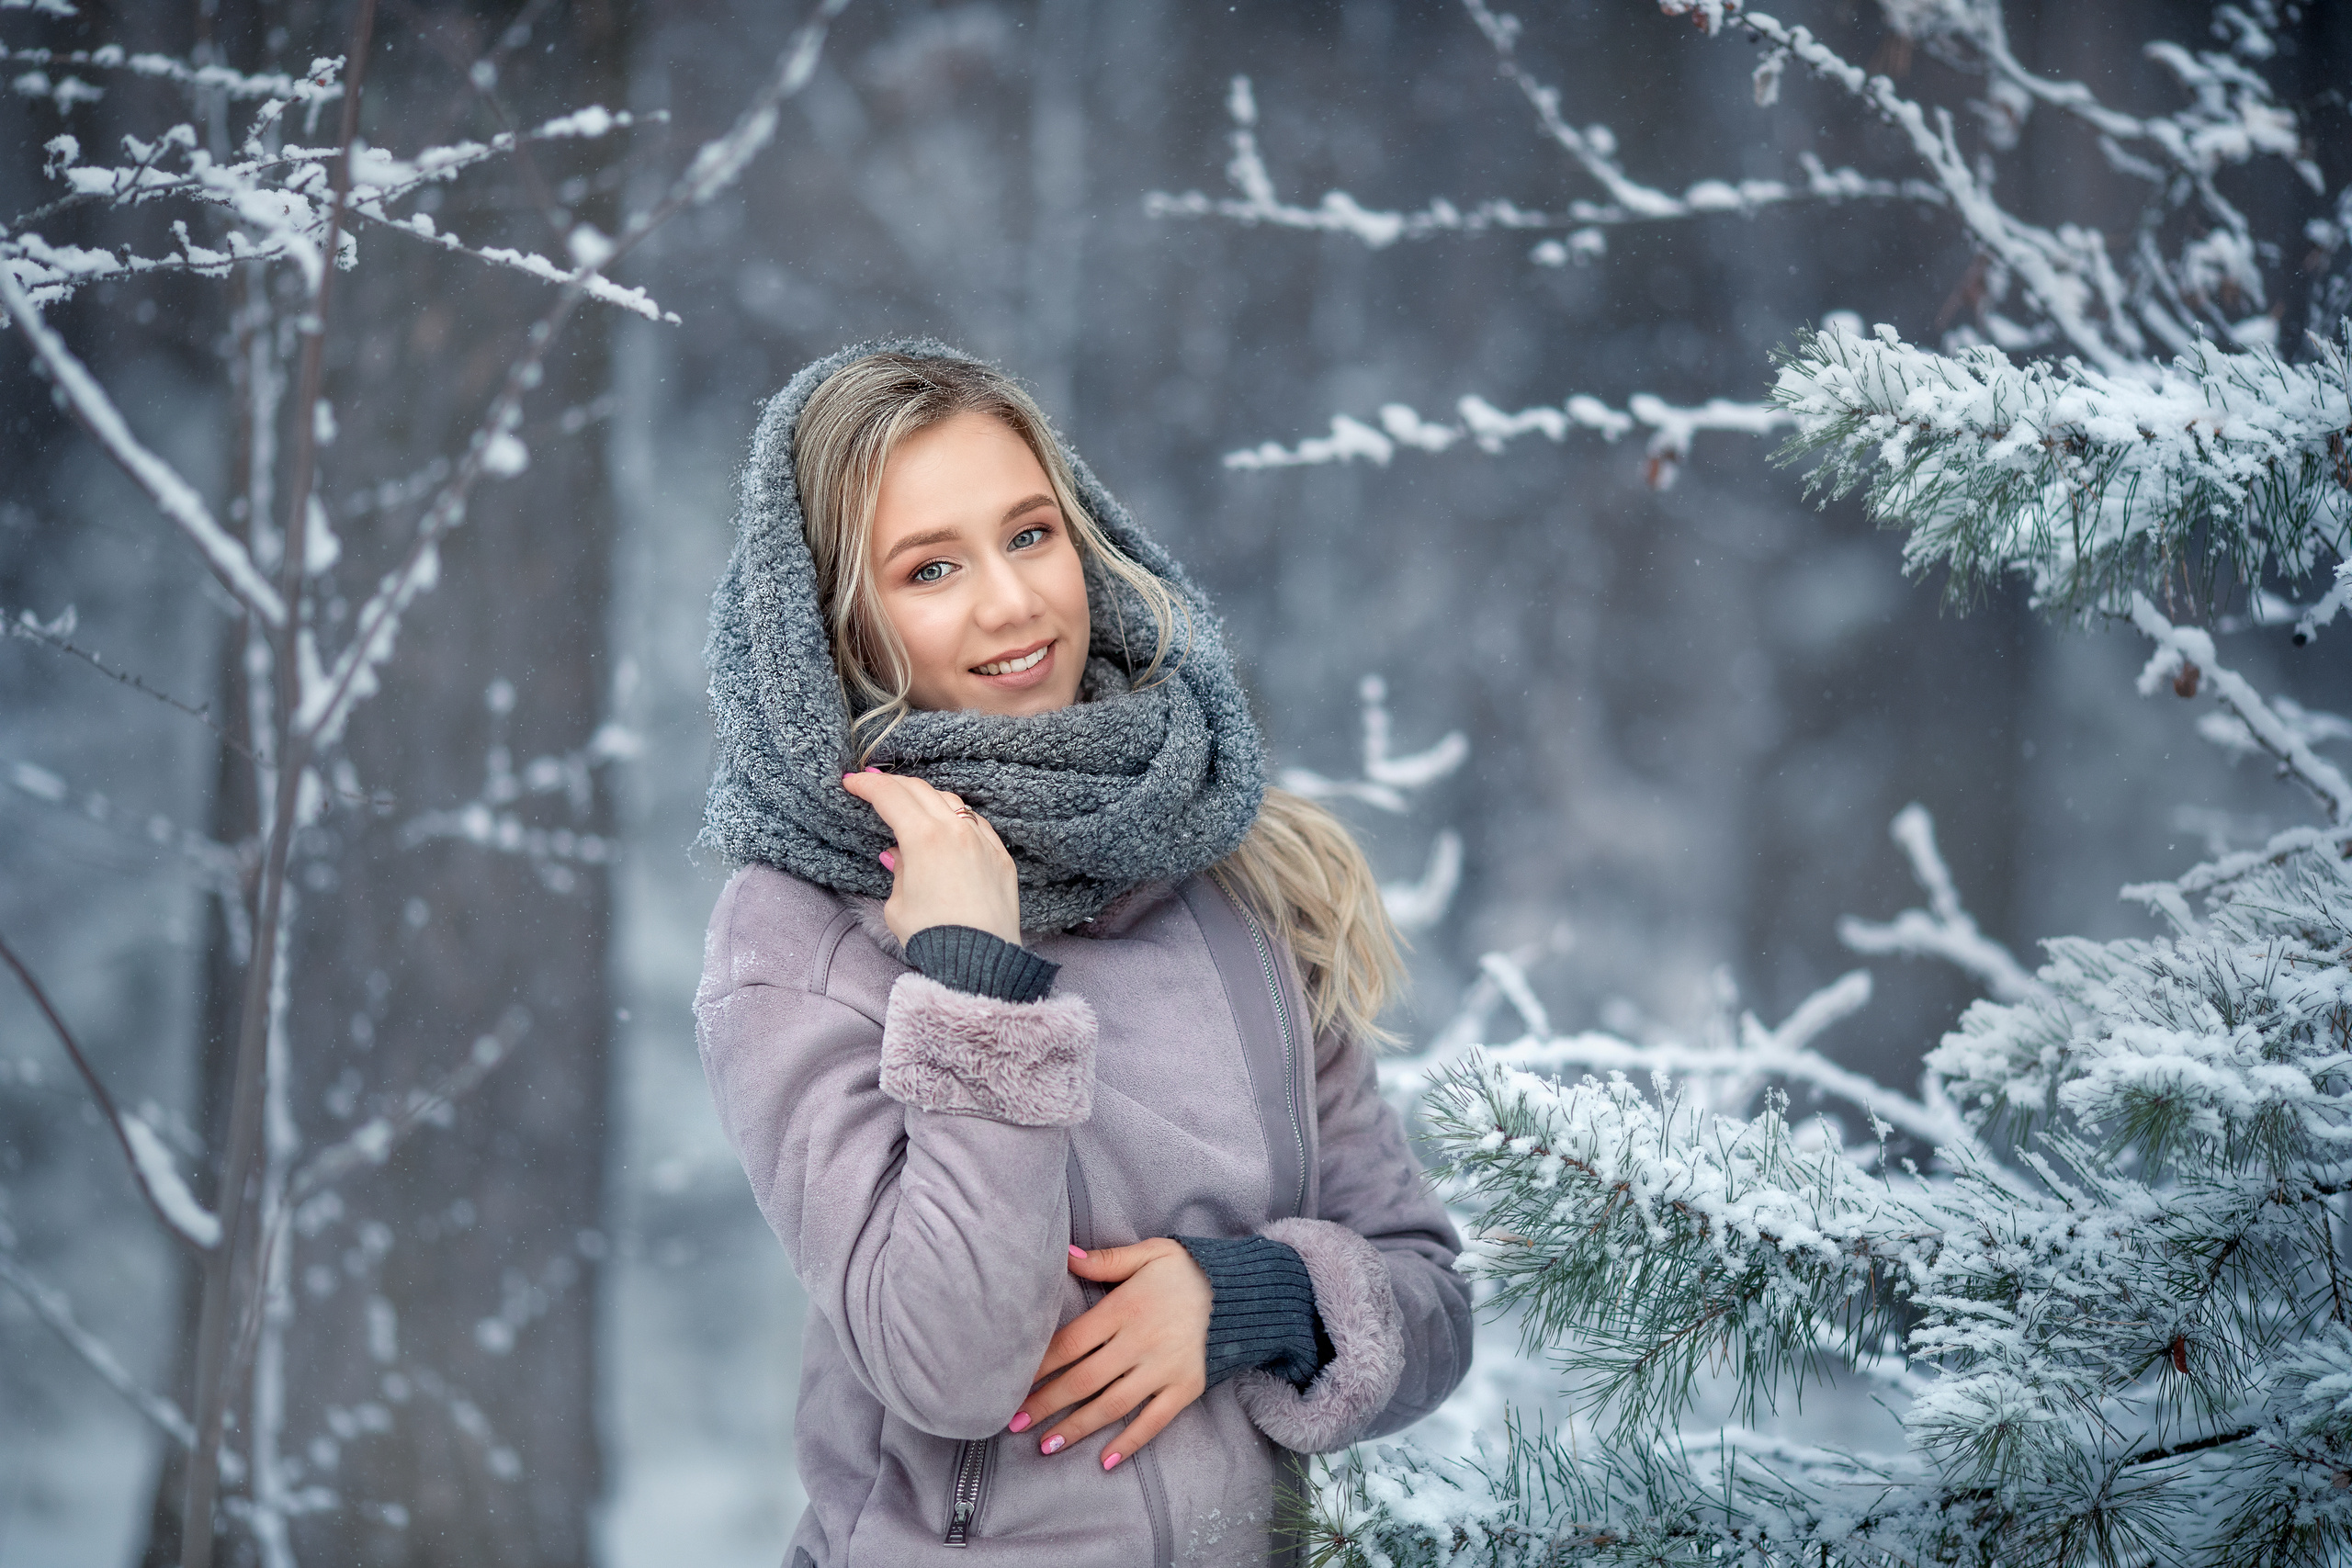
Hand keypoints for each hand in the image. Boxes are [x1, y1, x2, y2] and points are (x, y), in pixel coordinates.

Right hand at [841, 769, 1020, 945]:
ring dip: (927, 797)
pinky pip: (977, 823)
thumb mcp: (898, 905)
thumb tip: (900, 854)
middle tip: (875, 785)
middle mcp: (956, 831)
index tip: (852, 782)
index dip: (867, 785)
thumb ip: (899, 870)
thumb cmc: (934, 937)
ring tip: (911, 803)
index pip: (890, 797)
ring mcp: (983, 841)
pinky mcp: (1001, 857)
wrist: (980, 961)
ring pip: (951, 802)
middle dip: (893, 784)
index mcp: (924, 838)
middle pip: (920, 790)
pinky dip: (957, 817)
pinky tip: (949, 824)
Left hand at [1011, 1240, 1210, 1470]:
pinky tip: (1106, 1460)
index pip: (1071, 1342)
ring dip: (1077, 1427)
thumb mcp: (1149, 1253)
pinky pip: (1154, 1421)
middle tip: (1014, 1422)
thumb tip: (1065, 1256)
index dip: (1040, 1365)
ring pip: (1112, 1405)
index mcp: (1125, 1309)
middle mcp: (1141, 1342)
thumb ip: (1105, 1260)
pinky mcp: (1186, 1387)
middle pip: (1084, 1379)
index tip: (1013, 1382)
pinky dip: (1130, 1442)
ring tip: (1046, 1445)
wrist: (1242, 1291)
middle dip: (1046, 1403)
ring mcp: (1165, 1369)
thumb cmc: (1186, 1270)